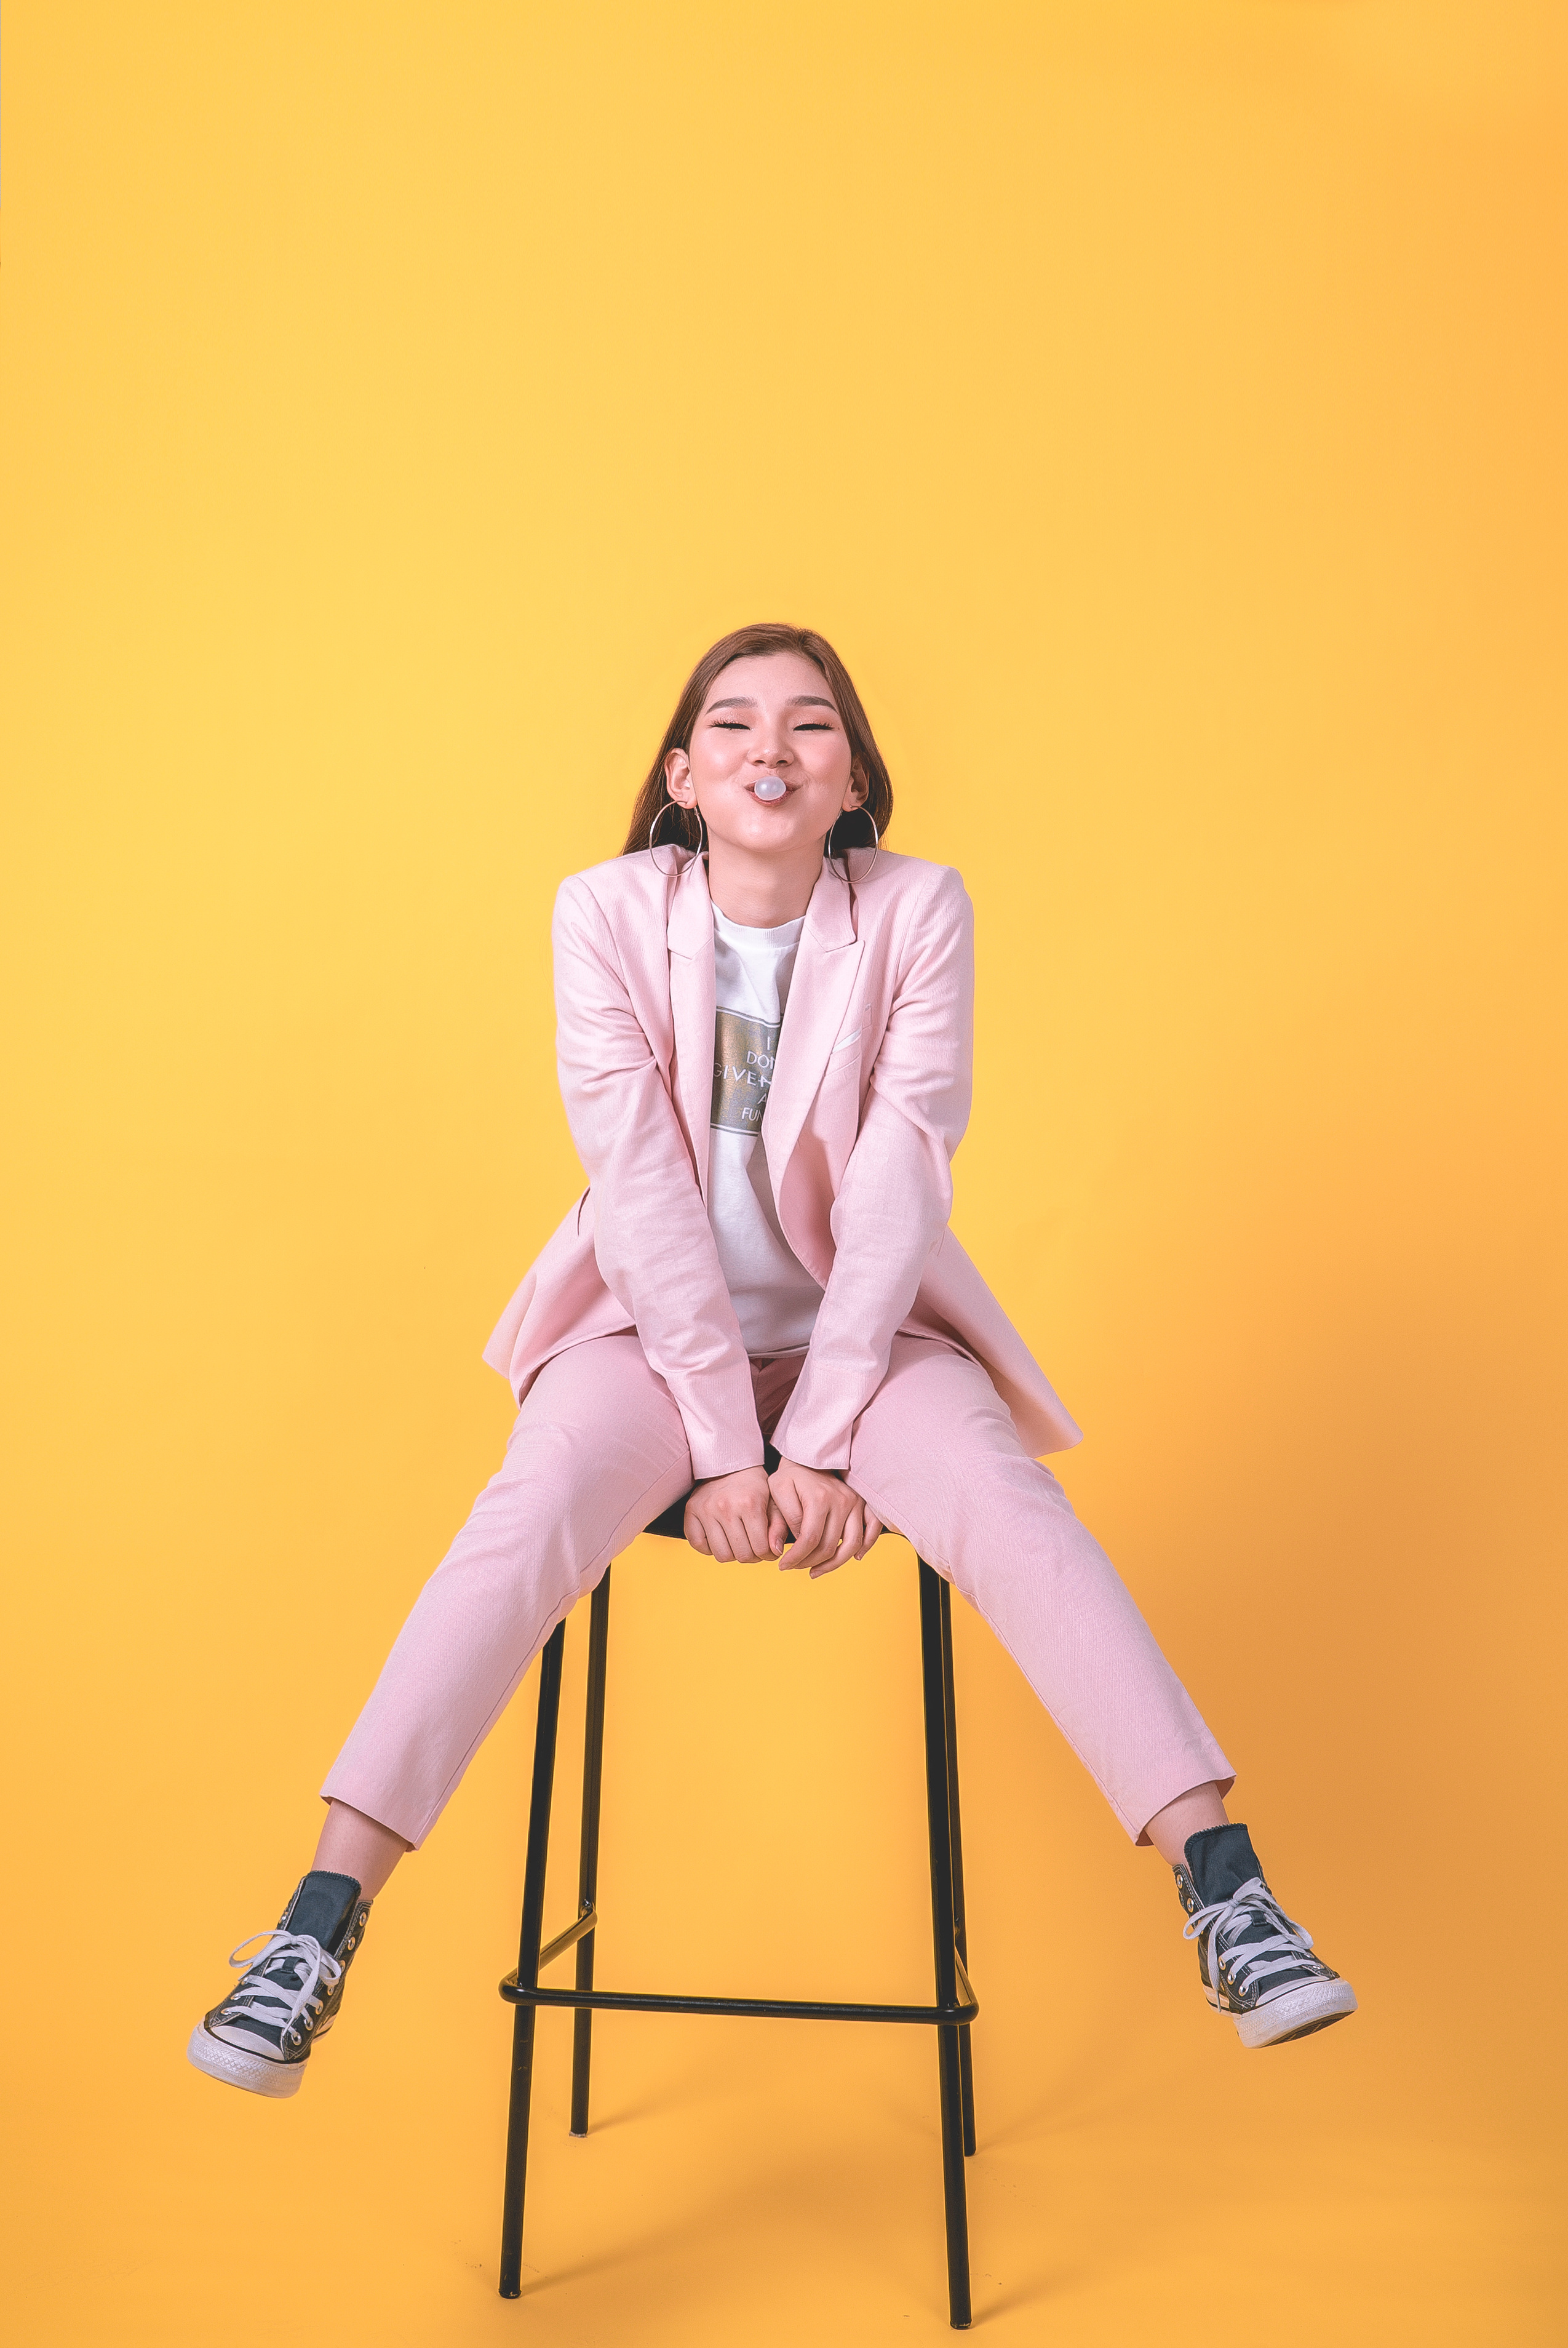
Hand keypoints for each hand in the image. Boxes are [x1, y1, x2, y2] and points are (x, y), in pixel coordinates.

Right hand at [683, 1468, 789, 1563]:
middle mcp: (726, 1506)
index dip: (767, 1554)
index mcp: (749, 1503)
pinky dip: (709, 1548)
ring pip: (721, 1554)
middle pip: (742, 1555)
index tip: (768, 1550)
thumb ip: (779, 1527)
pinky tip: (720, 1539)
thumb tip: (775, 1552)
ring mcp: (706, 1509)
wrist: (730, 1464)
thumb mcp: (774, 1502)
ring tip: (737, 1543)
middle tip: (753, 1546)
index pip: (760, 1548)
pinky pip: (697, 1544)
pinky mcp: (691, 1510)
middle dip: (752, 1556)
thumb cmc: (754, 1486)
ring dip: (732, 1554)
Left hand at [768, 1458, 884, 1577]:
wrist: (810, 1456)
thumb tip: (784, 1548)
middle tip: (795, 1566)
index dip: (796, 1558)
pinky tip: (853, 1557)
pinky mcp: (862, 1503)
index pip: (809, 1540)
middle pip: (830, 1547)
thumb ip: (783, 1518)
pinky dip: (865, 1547)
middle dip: (810, 1563)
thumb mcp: (779, 1490)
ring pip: (852, 1545)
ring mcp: (854, 1502)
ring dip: (834, 1564)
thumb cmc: (791, 1474)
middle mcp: (841, 1501)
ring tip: (816, 1570)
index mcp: (819, 1499)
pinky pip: (871, 1530)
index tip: (783, 1566)